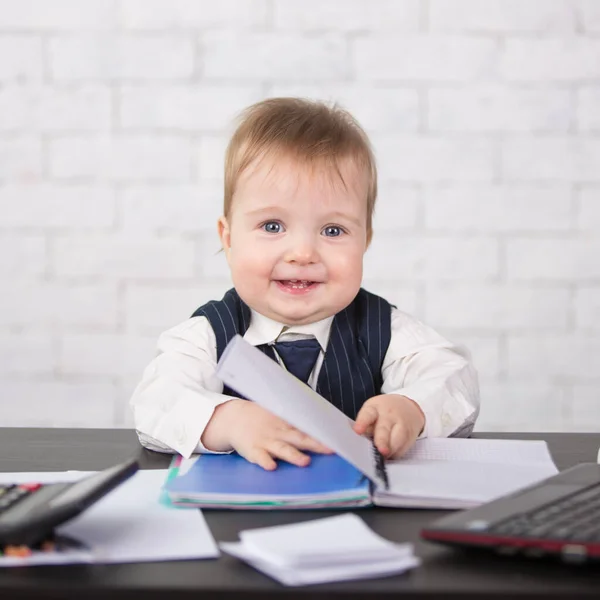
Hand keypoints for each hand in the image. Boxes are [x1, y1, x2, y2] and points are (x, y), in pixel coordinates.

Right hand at [201, 400, 331, 469]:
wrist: (235, 419)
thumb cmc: (261, 420)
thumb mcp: (279, 415)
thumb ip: (296, 421)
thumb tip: (322, 422)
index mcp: (287, 424)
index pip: (307, 427)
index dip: (321, 433)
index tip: (336, 436)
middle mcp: (279, 433)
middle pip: (299, 438)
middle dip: (315, 444)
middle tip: (329, 450)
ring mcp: (266, 442)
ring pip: (282, 449)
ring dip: (293, 455)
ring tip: (304, 462)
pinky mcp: (253, 450)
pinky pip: (260, 457)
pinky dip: (265, 461)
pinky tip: (272, 467)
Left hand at [353, 394, 424, 458]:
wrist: (406, 407)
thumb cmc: (383, 412)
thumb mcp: (371, 412)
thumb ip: (364, 426)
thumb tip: (358, 443)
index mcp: (374, 408)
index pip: (367, 415)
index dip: (362, 423)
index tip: (358, 430)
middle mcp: (389, 415)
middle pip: (384, 429)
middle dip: (382, 441)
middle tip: (380, 450)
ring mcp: (401, 425)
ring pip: (398, 440)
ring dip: (390, 450)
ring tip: (384, 454)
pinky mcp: (410, 436)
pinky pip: (403, 448)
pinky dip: (396, 453)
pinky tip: (391, 452)